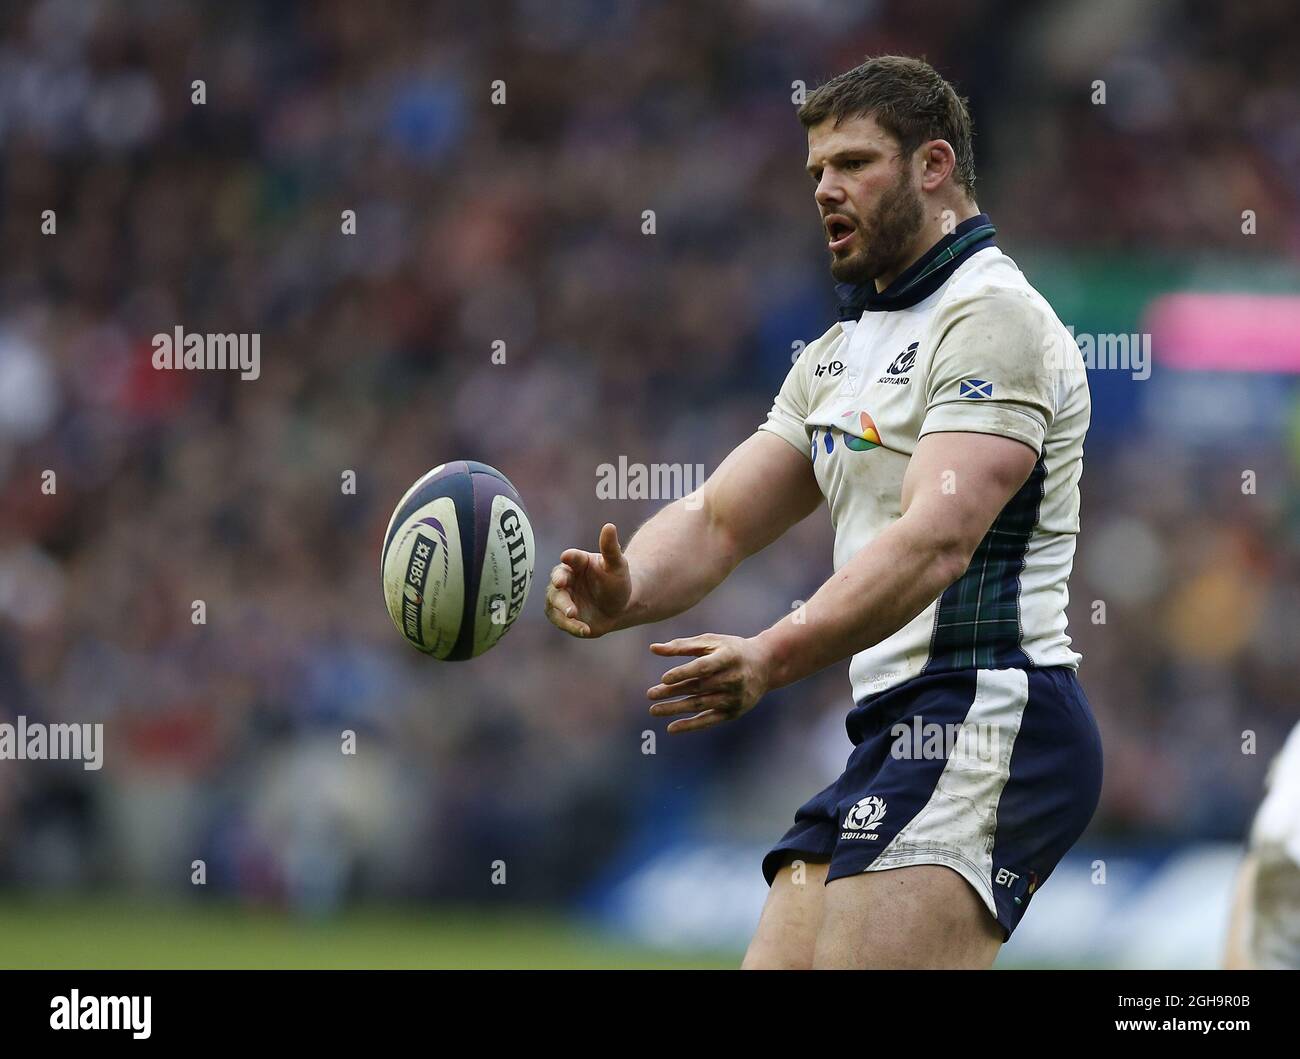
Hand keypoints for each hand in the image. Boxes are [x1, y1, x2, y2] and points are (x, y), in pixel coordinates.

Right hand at [545, 523, 632, 638]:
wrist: (620, 606)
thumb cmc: (617, 581)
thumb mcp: (617, 565)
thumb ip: (611, 548)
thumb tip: (609, 526)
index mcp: (576, 563)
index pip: (571, 558)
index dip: (569, 557)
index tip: (567, 556)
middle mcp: (565, 580)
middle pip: (556, 582)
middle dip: (558, 586)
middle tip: (562, 587)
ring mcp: (562, 599)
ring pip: (554, 604)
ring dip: (562, 609)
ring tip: (574, 615)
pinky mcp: (563, 617)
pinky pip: (562, 622)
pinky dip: (571, 626)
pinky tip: (585, 630)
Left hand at [646, 633, 772, 733]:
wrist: (765, 665)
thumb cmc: (731, 650)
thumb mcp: (710, 642)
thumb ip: (682, 646)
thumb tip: (653, 648)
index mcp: (728, 657)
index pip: (703, 667)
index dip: (684, 673)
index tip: (664, 678)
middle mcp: (734, 678)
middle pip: (698, 687)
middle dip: (672, 692)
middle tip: (650, 695)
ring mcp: (735, 697)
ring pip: (700, 705)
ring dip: (676, 709)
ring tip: (654, 710)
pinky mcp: (734, 711)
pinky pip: (709, 720)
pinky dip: (690, 725)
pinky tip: (671, 727)